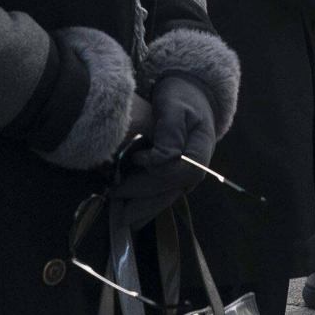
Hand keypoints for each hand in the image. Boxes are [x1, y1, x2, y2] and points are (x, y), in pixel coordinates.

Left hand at [114, 77, 215, 225]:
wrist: (189, 97)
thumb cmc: (181, 99)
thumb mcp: (176, 108)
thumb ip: (170, 133)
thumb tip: (160, 161)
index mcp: (199, 153)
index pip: (179, 173)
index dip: (157, 171)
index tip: (135, 158)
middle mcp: (195, 170)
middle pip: (169, 192)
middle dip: (142, 200)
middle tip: (114, 201)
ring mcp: (185, 176)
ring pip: (164, 198)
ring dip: (142, 208)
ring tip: (119, 217)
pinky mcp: (174, 177)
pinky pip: (160, 194)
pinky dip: (144, 203)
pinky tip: (129, 211)